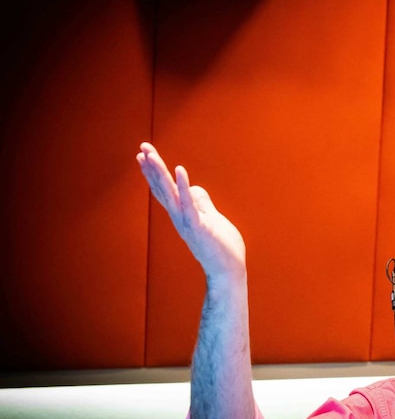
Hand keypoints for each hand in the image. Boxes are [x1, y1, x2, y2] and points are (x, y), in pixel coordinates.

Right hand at [136, 142, 245, 281]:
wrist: (228, 272)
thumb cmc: (221, 247)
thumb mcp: (211, 220)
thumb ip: (201, 204)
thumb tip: (193, 188)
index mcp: (182, 215)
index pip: (164, 190)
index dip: (153, 172)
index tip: (143, 154)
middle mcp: (180, 218)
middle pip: (162, 188)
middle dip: (152, 167)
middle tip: (142, 146)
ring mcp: (187, 222)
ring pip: (170, 193)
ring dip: (160, 173)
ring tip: (150, 154)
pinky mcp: (199, 227)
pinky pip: (189, 204)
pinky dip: (183, 186)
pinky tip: (179, 170)